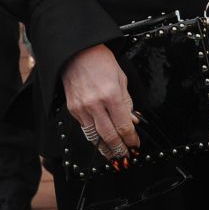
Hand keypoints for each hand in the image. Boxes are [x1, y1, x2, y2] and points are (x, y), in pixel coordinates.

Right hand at [62, 44, 138, 163]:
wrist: (76, 53)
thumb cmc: (100, 61)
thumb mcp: (121, 78)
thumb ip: (127, 102)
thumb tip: (132, 121)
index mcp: (111, 95)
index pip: (123, 126)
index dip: (131, 139)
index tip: (135, 144)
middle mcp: (95, 104)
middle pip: (109, 136)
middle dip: (119, 149)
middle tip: (126, 156)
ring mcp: (82, 108)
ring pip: (95, 137)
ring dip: (106, 149)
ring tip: (114, 156)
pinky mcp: (73, 110)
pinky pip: (85, 129)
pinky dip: (94, 138)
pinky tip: (100, 143)